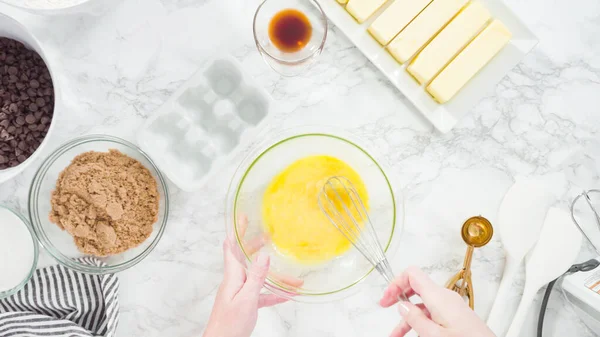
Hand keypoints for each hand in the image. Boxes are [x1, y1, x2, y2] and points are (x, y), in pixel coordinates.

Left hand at [203, 216, 287, 336]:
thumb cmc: (229, 324)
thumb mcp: (246, 298)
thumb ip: (256, 276)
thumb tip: (264, 254)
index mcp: (232, 276)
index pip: (231, 247)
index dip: (237, 231)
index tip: (243, 217)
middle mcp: (235, 281)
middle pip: (245, 258)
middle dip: (255, 245)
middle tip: (267, 234)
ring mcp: (240, 293)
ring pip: (259, 278)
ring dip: (274, 275)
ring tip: (290, 272)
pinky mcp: (245, 305)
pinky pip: (262, 295)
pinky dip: (274, 294)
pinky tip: (288, 295)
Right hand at [379, 266, 494, 336]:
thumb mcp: (433, 334)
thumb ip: (415, 319)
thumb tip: (402, 306)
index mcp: (438, 296)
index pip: (412, 274)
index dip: (396, 283)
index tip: (387, 298)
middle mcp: (445, 297)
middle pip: (415, 290)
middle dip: (399, 300)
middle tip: (385, 308)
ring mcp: (451, 306)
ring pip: (422, 306)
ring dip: (407, 318)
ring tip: (396, 335)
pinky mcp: (455, 315)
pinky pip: (432, 313)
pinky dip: (420, 321)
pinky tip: (414, 334)